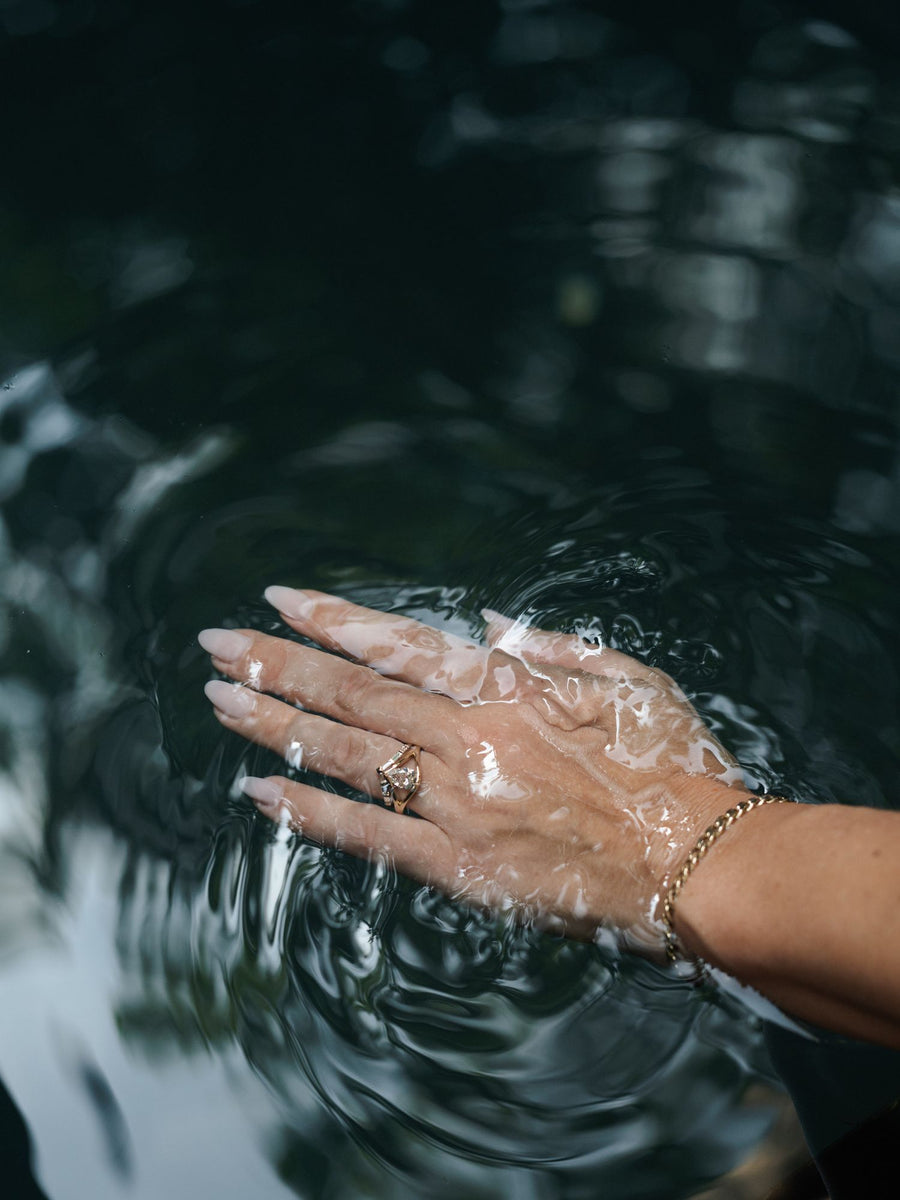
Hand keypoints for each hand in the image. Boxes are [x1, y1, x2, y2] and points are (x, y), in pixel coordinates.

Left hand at [199, 588, 748, 950]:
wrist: (703, 866)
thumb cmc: (675, 767)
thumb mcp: (628, 680)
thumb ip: (552, 645)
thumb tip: (485, 624)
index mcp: (510, 686)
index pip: (397, 644)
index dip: (331, 620)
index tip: (278, 600)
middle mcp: (470, 736)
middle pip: (352, 695)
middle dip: (277, 663)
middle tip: (218, 642)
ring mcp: (457, 801)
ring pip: (345, 756)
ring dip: (275, 725)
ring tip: (219, 700)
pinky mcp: (458, 865)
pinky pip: (367, 834)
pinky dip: (308, 812)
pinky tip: (259, 795)